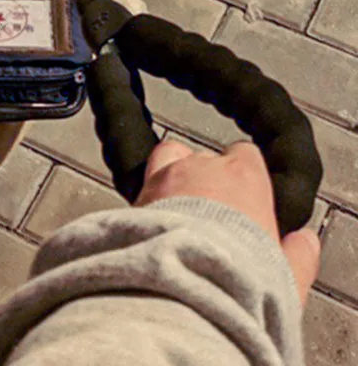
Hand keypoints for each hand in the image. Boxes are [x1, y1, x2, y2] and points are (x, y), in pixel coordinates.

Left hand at [136, 140, 320, 304]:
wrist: (185, 282)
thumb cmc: (236, 277)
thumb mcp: (284, 275)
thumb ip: (296, 254)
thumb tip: (303, 243)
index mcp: (244, 177)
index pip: (245, 155)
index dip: (243, 175)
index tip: (243, 197)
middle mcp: (201, 167)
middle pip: (201, 156)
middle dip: (202, 179)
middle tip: (205, 214)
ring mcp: (164, 177)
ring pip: (165, 159)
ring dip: (169, 178)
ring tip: (173, 210)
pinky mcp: (134, 194)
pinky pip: (138, 182)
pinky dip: (144, 196)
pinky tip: (149, 222)